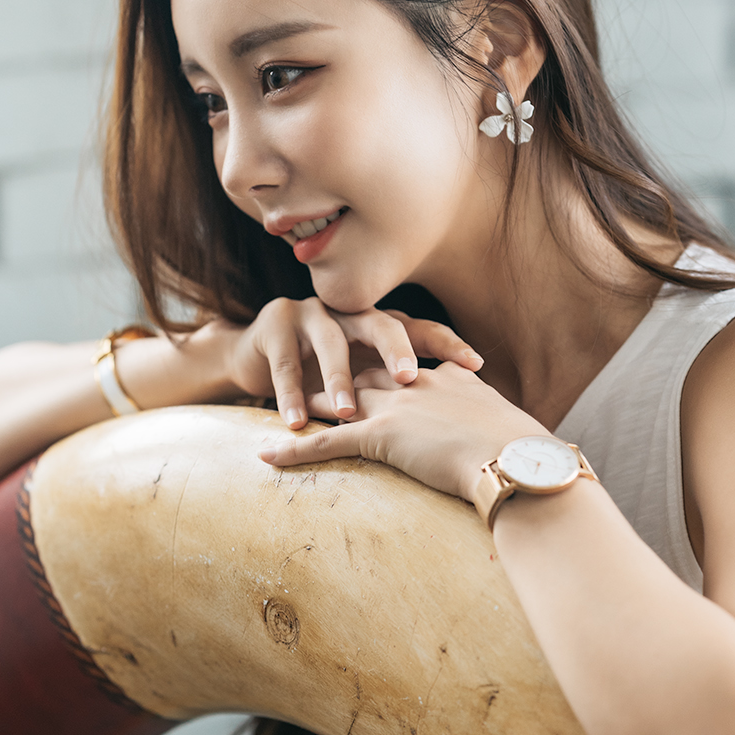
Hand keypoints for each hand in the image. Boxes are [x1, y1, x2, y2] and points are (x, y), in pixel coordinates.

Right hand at [221, 297, 482, 429]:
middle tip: (409, 378)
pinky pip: (286, 364)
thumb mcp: (365, 379)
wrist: (259, 357)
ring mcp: (313, 314)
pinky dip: (291, 394)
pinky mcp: (276, 325)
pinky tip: (295, 422)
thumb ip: (401, 390)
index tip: (475, 366)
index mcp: (381, 323)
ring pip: (331, 344)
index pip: (420, 329)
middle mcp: (351, 312)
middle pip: (381, 324)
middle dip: (396, 350)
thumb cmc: (324, 374)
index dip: (447, 344)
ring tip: (347, 414)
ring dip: (338, 380)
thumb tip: (462, 416)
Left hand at [258, 360, 539, 502]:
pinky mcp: (380, 436)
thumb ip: (496, 427)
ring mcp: (394, 407)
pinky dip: (291, 448)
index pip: (403, 366)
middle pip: (362, 373)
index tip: (365, 364)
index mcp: (446, 379)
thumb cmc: (526, 453)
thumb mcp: (510, 430)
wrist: (519, 458)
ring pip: (335, 400)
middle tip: (305, 375)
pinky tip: (263, 454)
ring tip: (274, 406)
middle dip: (332, 374)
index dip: (380, 366)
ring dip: (302, 403)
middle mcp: (415, 384)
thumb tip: (511, 442)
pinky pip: (324, 442)